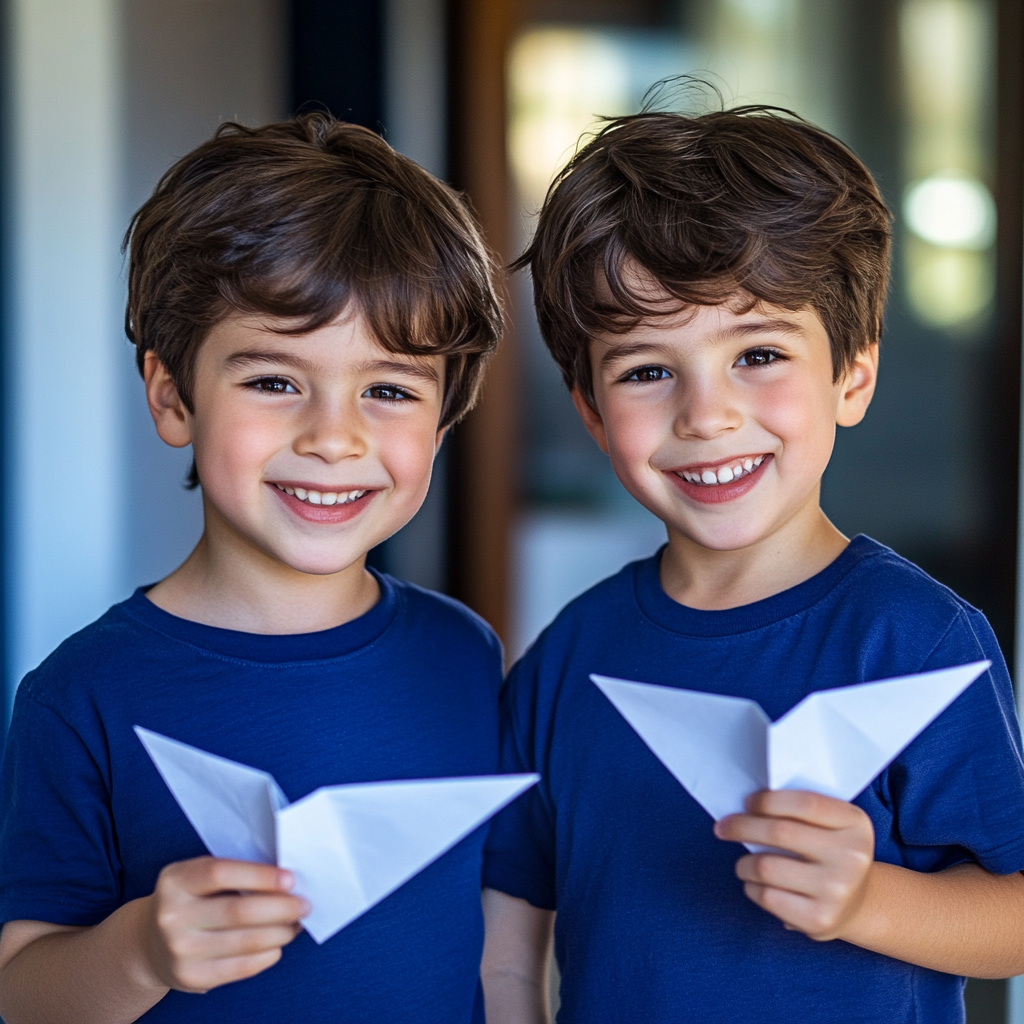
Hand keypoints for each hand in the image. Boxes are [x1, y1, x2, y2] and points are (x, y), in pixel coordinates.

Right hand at [141, 857, 308, 992]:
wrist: (149, 943)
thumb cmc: (190, 900)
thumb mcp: (197, 877)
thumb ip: (233, 874)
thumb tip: (286, 882)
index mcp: (175, 880)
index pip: (221, 873)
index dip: (260, 876)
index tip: (290, 879)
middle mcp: (172, 915)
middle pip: (238, 911)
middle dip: (281, 908)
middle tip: (304, 905)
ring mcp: (179, 949)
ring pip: (245, 941)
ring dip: (280, 932)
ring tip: (295, 925)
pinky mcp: (190, 976)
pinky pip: (240, 968)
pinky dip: (267, 955)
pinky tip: (277, 945)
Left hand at [713, 790, 874, 940]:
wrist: (858, 904)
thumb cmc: (829, 853)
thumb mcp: (831, 824)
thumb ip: (799, 811)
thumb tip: (745, 807)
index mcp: (855, 823)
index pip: (805, 803)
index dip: (768, 800)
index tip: (747, 803)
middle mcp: (852, 857)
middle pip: (779, 832)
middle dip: (741, 826)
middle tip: (723, 827)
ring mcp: (838, 890)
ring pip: (766, 866)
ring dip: (743, 863)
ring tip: (743, 864)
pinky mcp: (820, 919)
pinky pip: (767, 896)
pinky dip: (751, 888)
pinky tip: (756, 885)